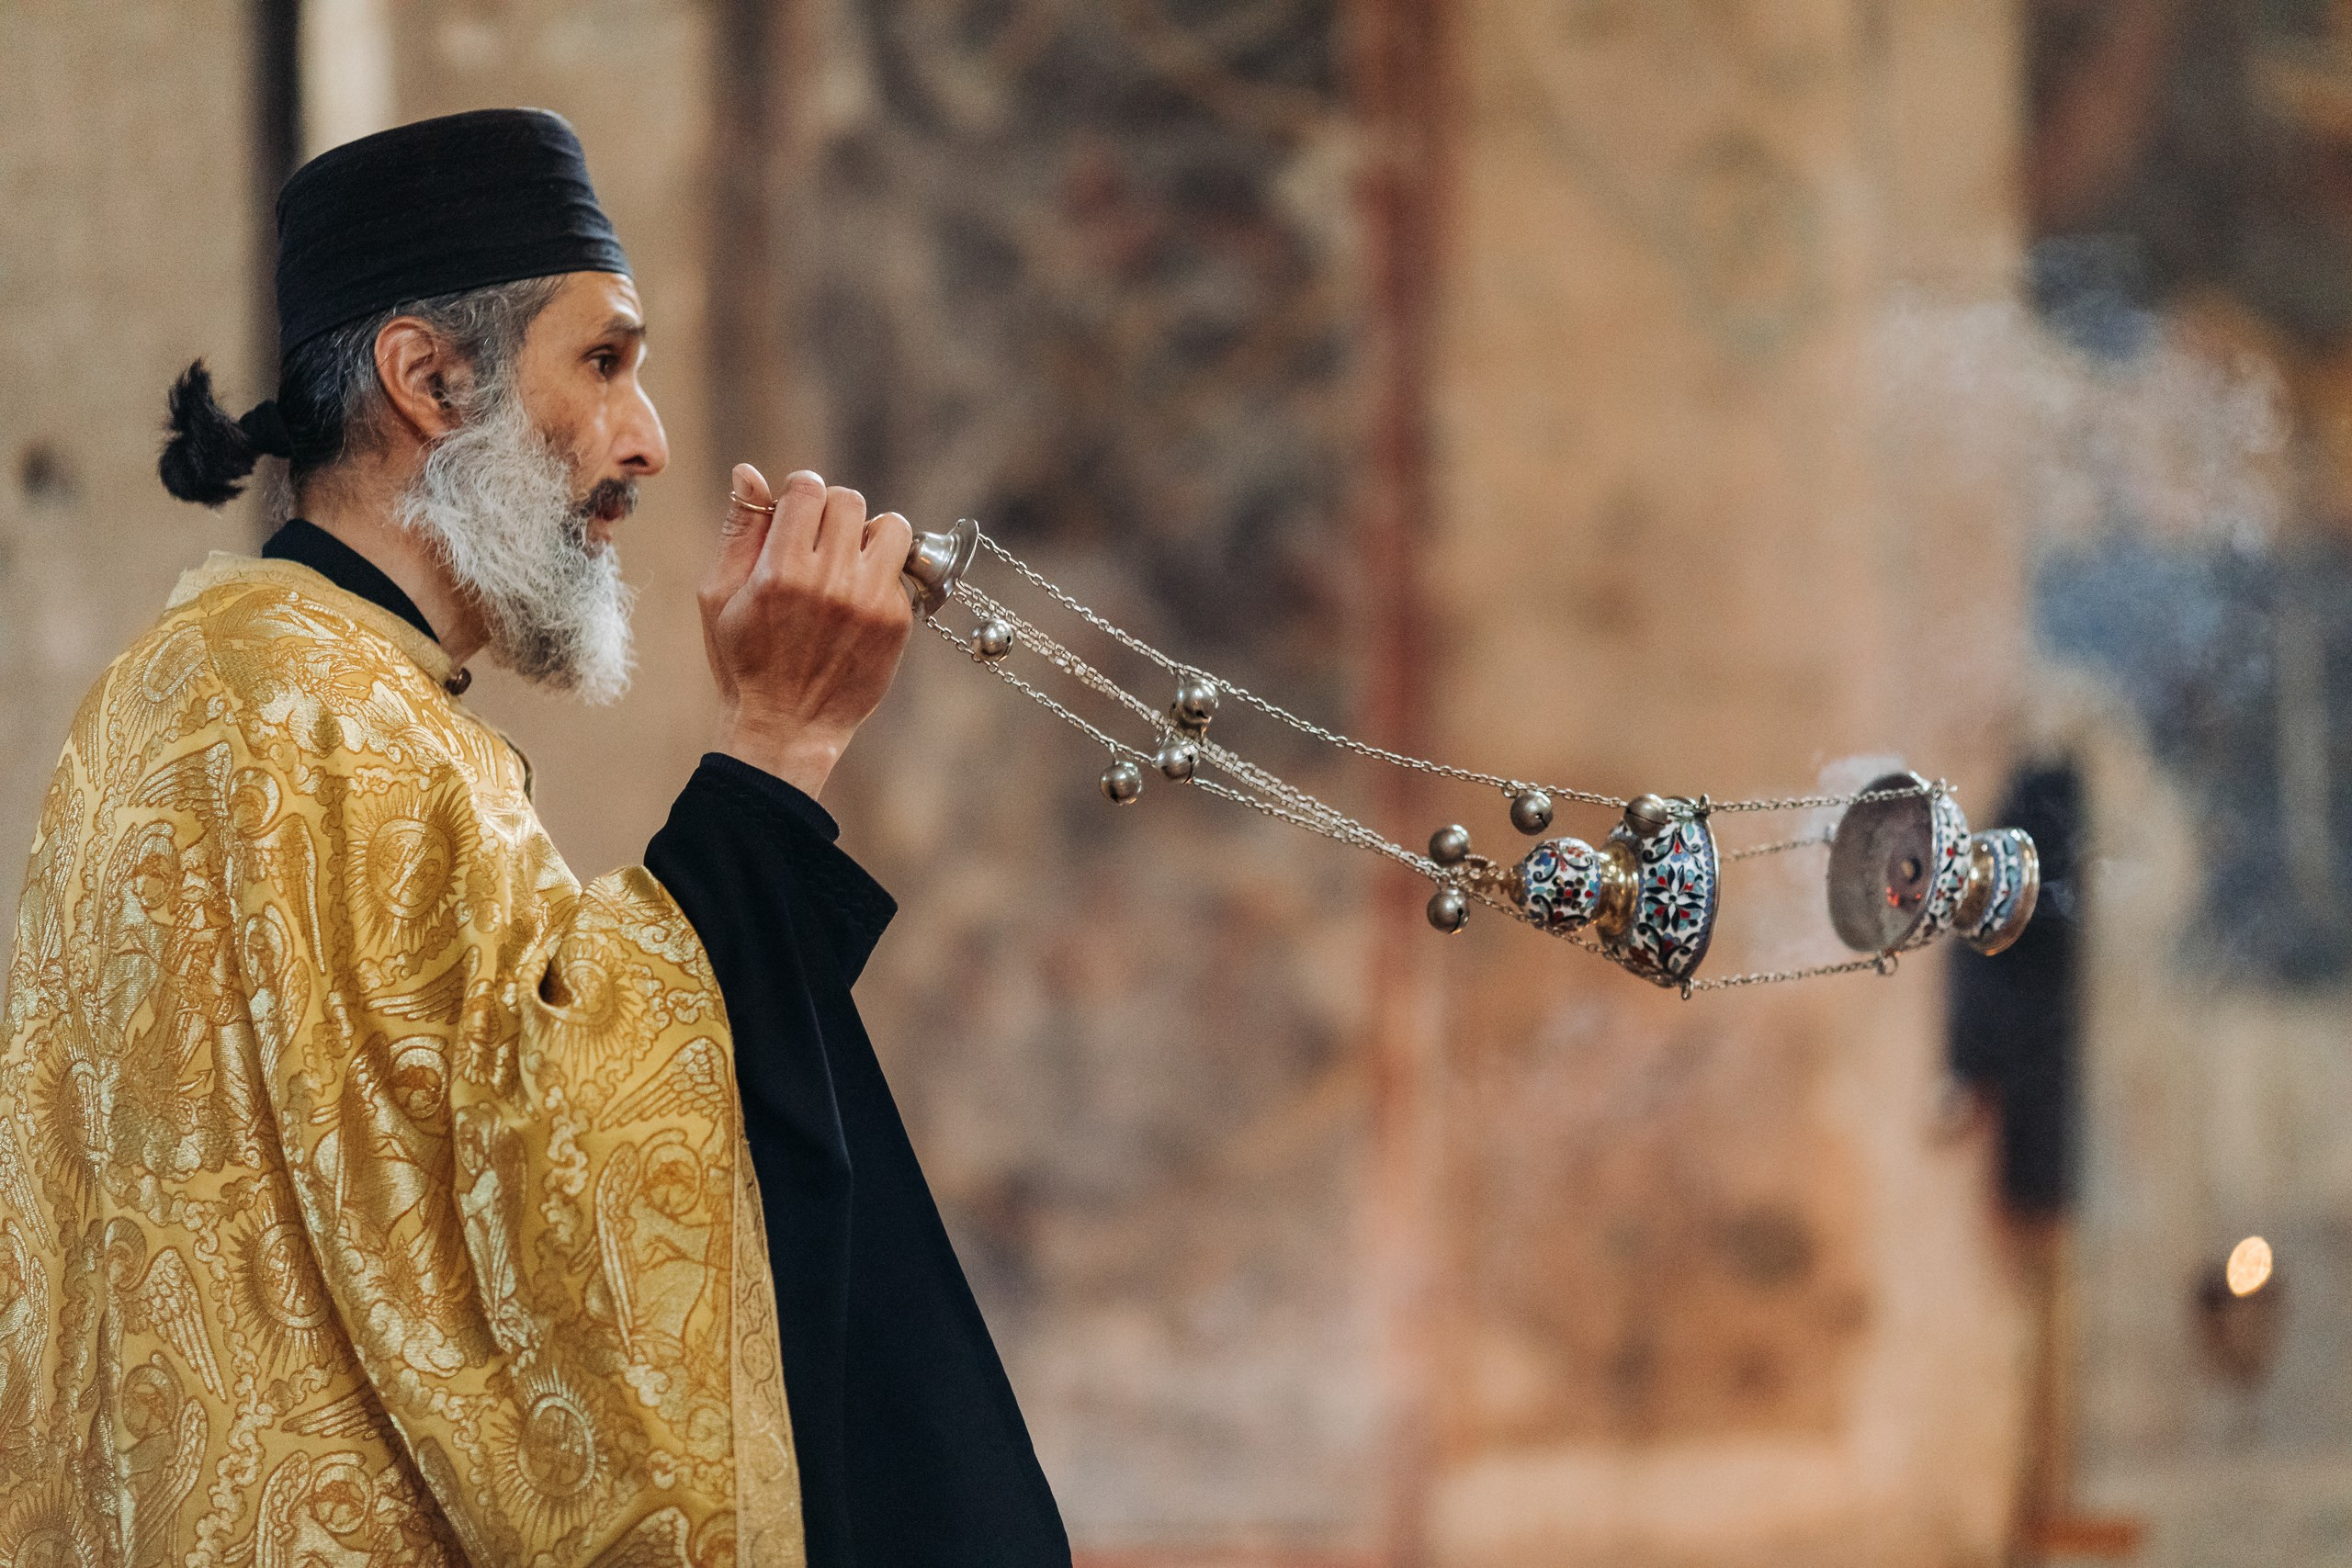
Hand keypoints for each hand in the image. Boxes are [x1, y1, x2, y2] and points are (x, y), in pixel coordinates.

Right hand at [699, 463, 914, 797]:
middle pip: (850, 501)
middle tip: (819, 539)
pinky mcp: (897, 622)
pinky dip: (880, 575)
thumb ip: (739, 531)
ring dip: (870, 534)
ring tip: (848, 559)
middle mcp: (830, 582)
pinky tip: (856, 600)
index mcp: (780, 572)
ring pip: (891, 527)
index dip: (800, 492)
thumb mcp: (719, 596)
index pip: (809, 489)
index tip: (795, 512)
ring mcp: (870, 602)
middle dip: (832, 511)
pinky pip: (900, 570)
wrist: (786, 727)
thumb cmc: (743, 660)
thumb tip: (749, 473)